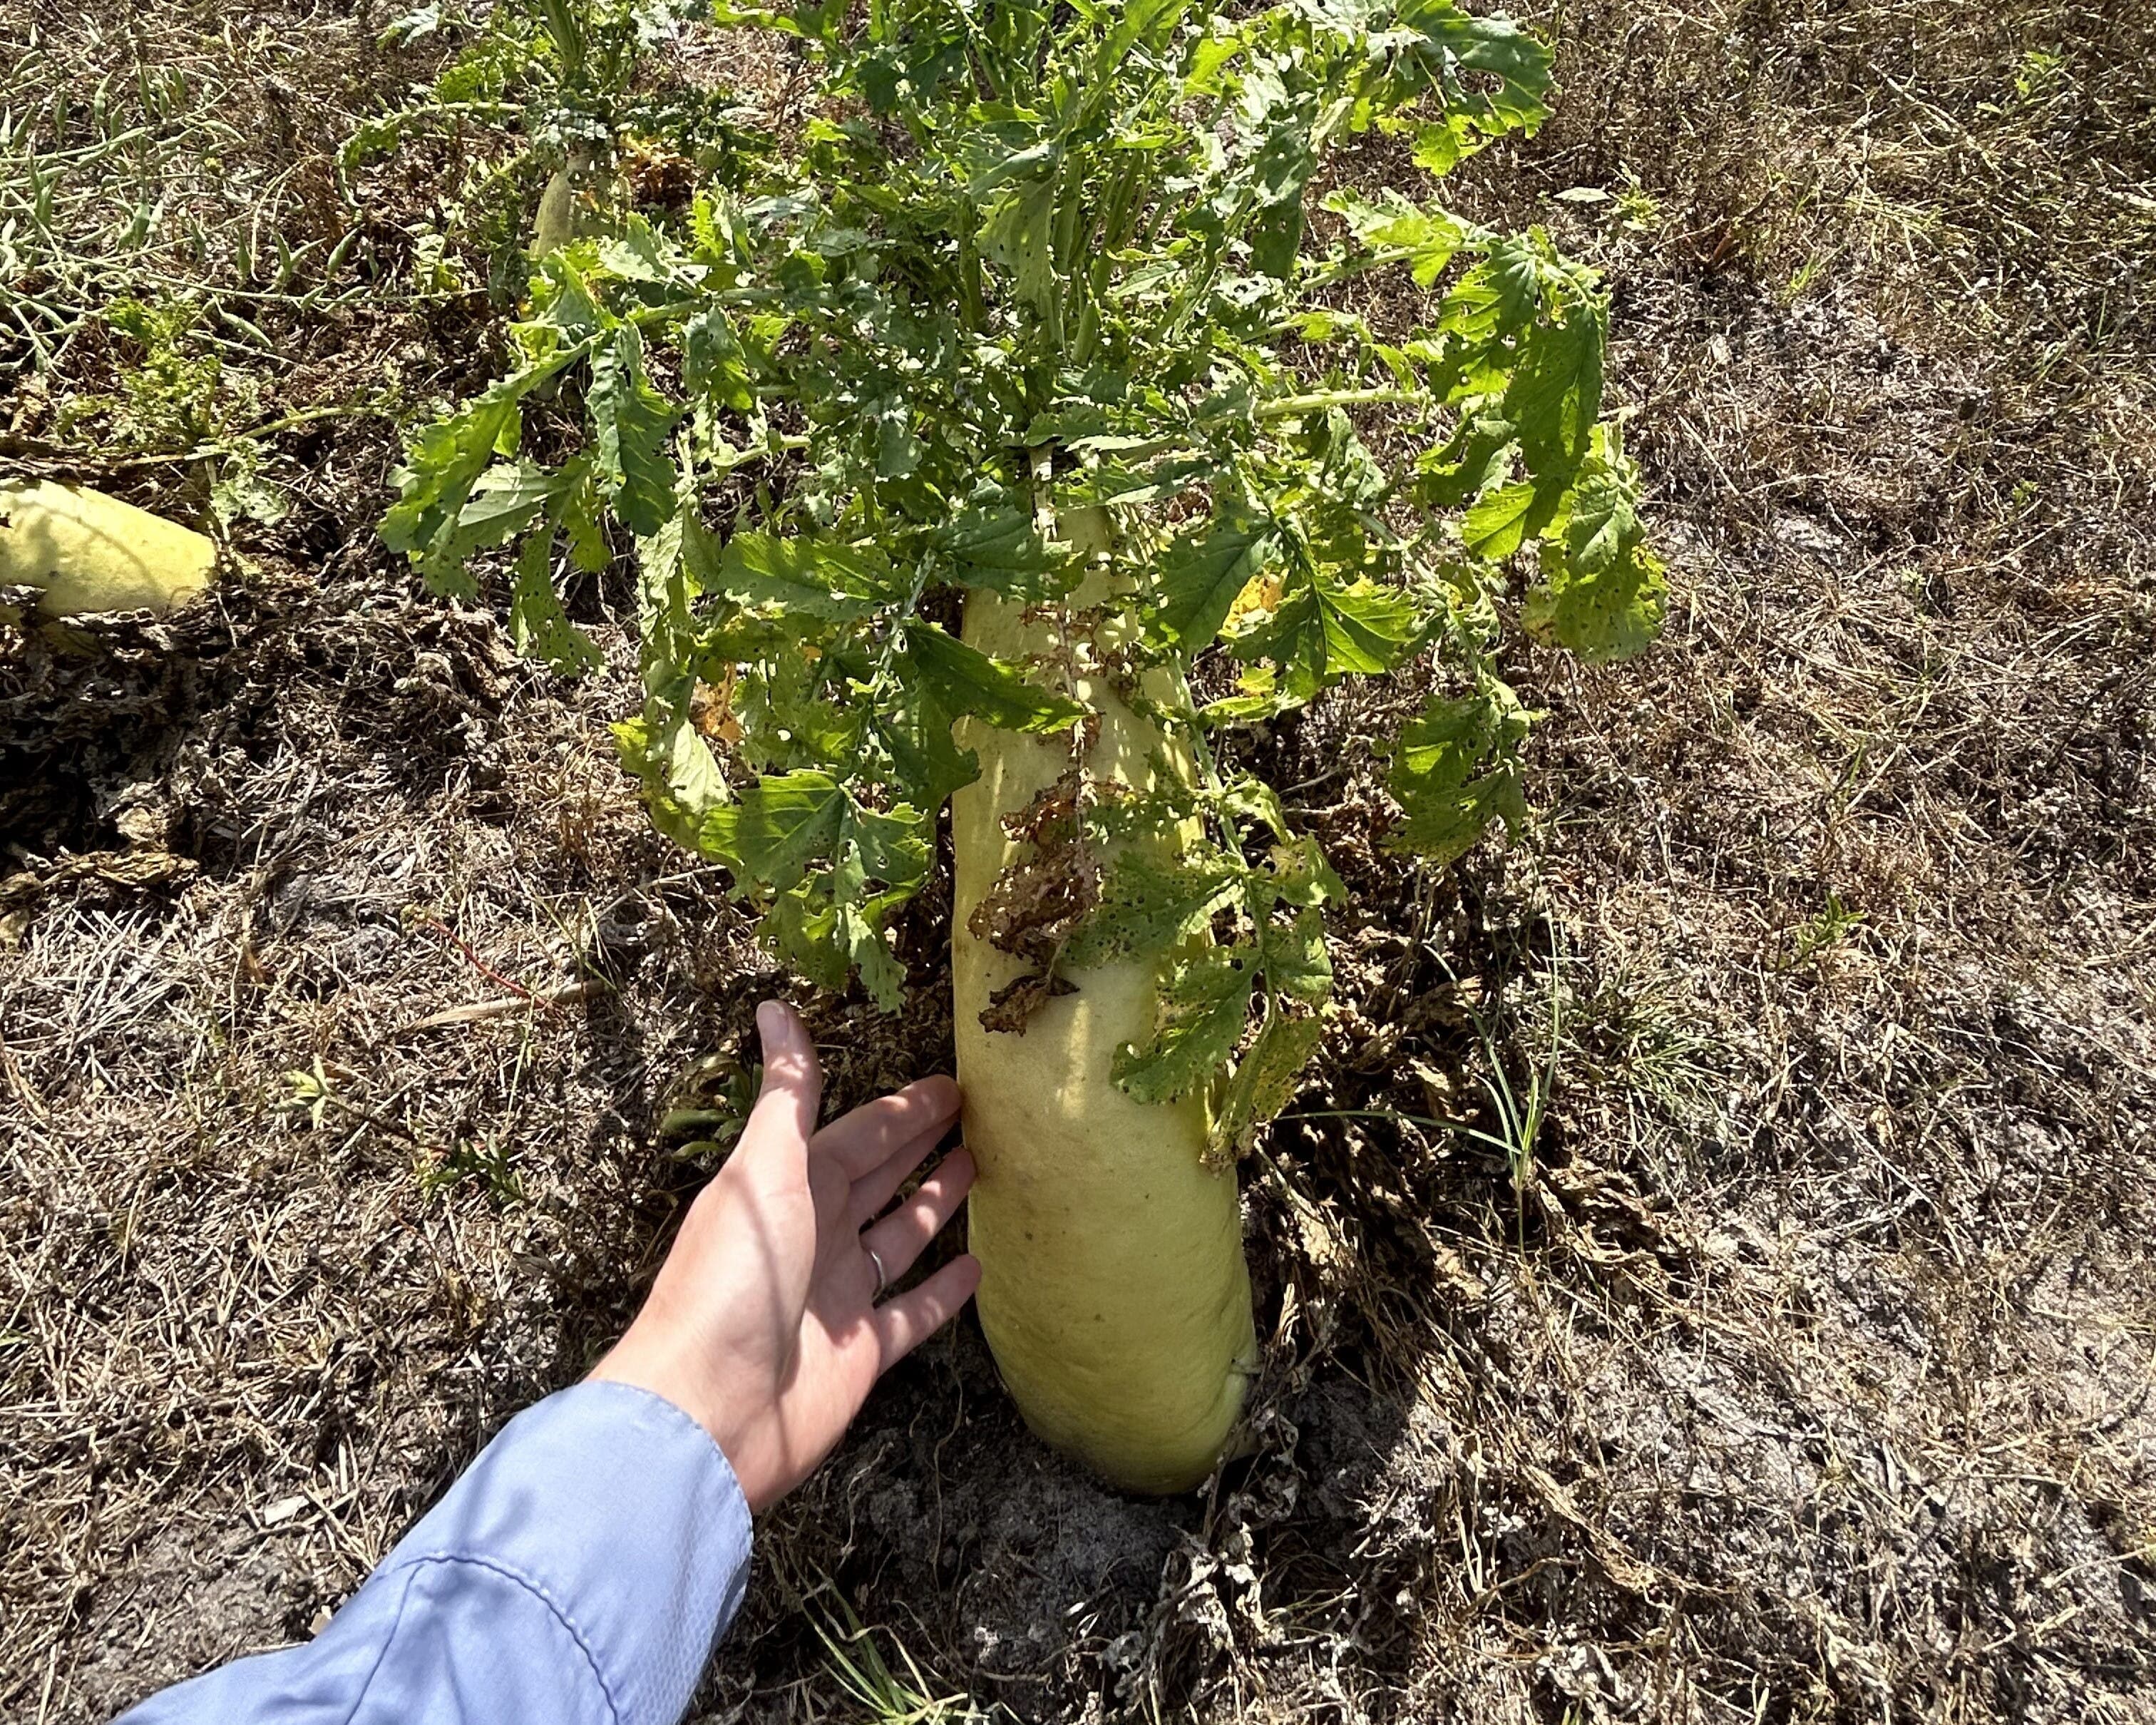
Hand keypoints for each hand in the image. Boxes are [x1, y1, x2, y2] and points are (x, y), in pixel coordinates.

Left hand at [591, 1000, 979, 1510]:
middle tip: (973, 1113)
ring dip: (934, 1205)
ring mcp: (838, 1297)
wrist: (710, 1408)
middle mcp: (814, 1237)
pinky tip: (980, 1267)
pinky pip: (912, 1313)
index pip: (855, 1136)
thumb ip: (785, 1095)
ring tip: (977, 1169)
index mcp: (788, 1190)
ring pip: (897, 1239)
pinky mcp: (860, 1355)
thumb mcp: (760, 1172)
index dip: (900, 1110)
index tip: (950, 1083)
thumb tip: (772, 1006)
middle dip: (918, 1144)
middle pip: (877, 1179)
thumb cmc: (731, 1281)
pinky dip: (944, 1293)